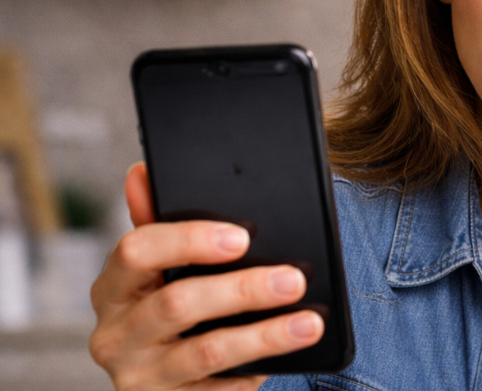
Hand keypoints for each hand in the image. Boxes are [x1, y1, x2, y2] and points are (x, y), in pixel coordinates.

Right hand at [89, 163, 324, 389]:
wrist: (168, 386)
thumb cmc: (172, 310)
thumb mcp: (161, 271)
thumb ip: (160, 226)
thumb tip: (142, 172)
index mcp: (112, 288)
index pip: (136, 251)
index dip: (189, 240)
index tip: (242, 237)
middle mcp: (115, 334)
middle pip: (178, 303)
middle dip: (243, 289)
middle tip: (294, 279)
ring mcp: (142, 376)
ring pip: (206, 352)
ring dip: (265, 335)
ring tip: (309, 323)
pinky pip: (220, 390)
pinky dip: (258, 371)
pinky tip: (292, 357)